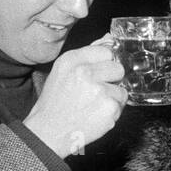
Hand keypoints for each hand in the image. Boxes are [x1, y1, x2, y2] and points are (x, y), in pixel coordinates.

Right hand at [24, 37, 126, 157]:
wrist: (48, 132)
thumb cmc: (56, 102)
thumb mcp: (64, 71)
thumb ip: (88, 54)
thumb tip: (110, 38)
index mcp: (72, 60)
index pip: (106, 51)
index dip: (104, 64)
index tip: (97, 74)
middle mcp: (85, 72)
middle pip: (118, 68)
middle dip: (111, 80)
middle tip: (94, 92)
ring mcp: (99, 90)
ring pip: (122, 89)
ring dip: (112, 98)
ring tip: (93, 105)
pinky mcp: (110, 107)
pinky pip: (121, 105)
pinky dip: (112, 111)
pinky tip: (96, 114)